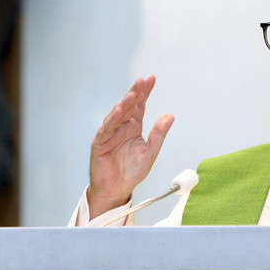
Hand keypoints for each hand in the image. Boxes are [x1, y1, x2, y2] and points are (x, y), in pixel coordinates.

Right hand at [87, 76, 173, 219]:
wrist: (117, 190)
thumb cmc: (131, 172)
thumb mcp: (150, 152)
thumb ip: (159, 134)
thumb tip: (170, 116)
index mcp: (133, 127)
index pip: (139, 106)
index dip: (145, 92)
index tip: (152, 79)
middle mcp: (121, 127)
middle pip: (128, 106)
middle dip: (135, 92)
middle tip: (142, 80)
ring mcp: (109, 134)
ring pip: (116, 115)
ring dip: (124, 104)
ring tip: (133, 94)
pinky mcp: (100, 143)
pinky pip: (106, 130)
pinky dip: (112, 120)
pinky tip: (119, 111)